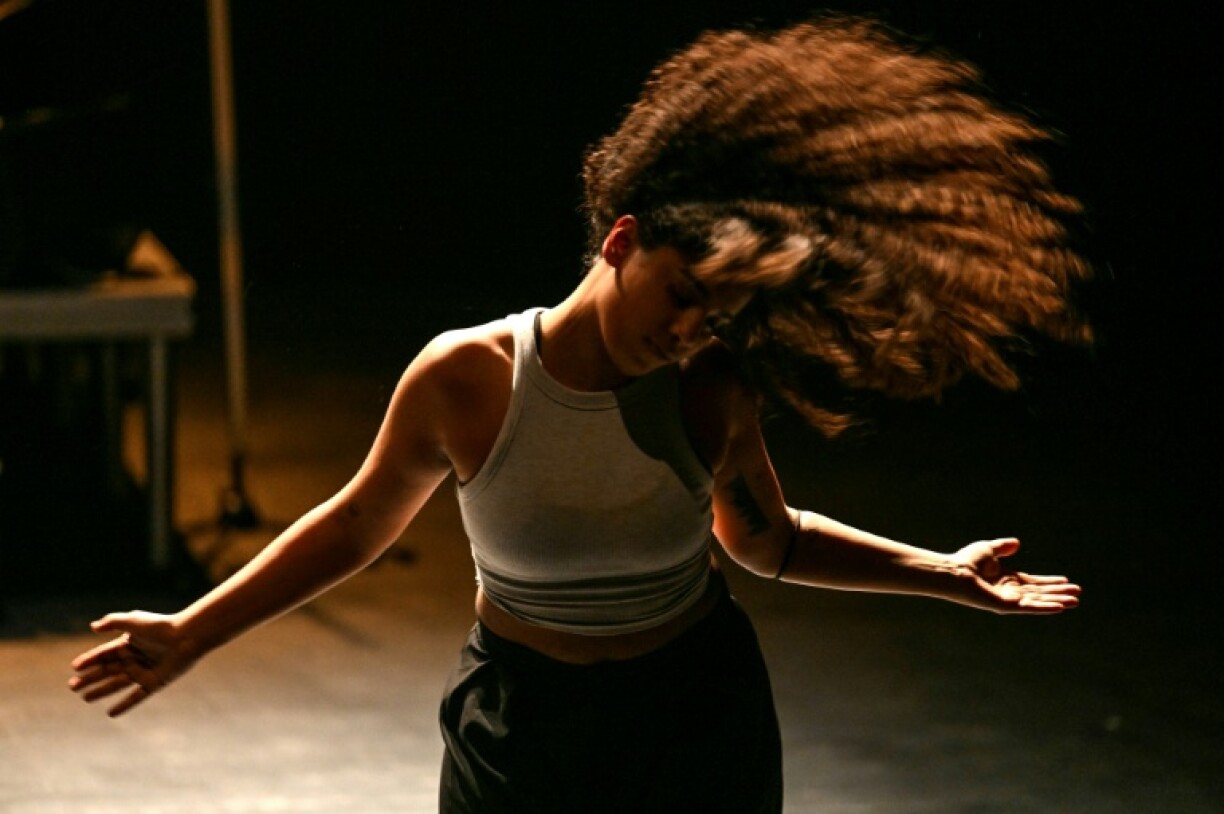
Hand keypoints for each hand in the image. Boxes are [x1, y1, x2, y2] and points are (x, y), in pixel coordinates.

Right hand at [68, 611, 199, 716]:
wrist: (186, 638)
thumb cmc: (160, 627)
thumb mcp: (133, 621)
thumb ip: (113, 622)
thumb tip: (92, 626)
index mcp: (128, 644)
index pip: (103, 654)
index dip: (89, 660)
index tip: (75, 668)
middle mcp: (134, 659)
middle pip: (107, 671)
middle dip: (90, 678)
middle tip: (73, 687)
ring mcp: (143, 672)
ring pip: (117, 684)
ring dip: (101, 691)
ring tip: (85, 698)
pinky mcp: (154, 683)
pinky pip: (136, 697)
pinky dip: (124, 705)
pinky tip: (110, 713)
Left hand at [948, 538, 1080, 613]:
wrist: (954, 571)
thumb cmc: (966, 561)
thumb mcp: (988, 549)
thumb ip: (1002, 547)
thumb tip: (1017, 543)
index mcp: (1006, 579)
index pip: (1033, 582)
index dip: (1050, 582)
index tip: (1067, 581)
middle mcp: (1010, 591)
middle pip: (1039, 593)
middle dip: (1058, 593)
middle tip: (1077, 593)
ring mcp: (1008, 600)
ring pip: (1038, 601)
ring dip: (1057, 601)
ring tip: (1075, 601)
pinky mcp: (1006, 606)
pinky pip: (1029, 607)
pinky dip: (1045, 607)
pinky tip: (1060, 607)